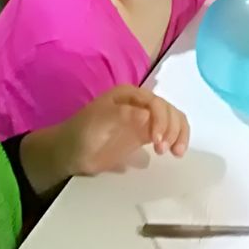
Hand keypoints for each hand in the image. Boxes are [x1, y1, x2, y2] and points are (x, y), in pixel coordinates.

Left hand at [66, 86, 190, 174]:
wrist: (69, 153)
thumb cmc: (81, 135)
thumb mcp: (99, 123)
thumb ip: (122, 116)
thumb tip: (148, 115)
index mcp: (129, 95)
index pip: (156, 103)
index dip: (162, 120)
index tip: (158, 142)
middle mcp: (140, 103)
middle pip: (169, 110)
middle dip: (172, 129)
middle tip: (165, 150)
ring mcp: (145, 118)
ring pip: (173, 119)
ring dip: (179, 134)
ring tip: (175, 153)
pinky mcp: (147, 133)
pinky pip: (169, 131)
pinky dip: (177, 139)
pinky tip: (176, 152)